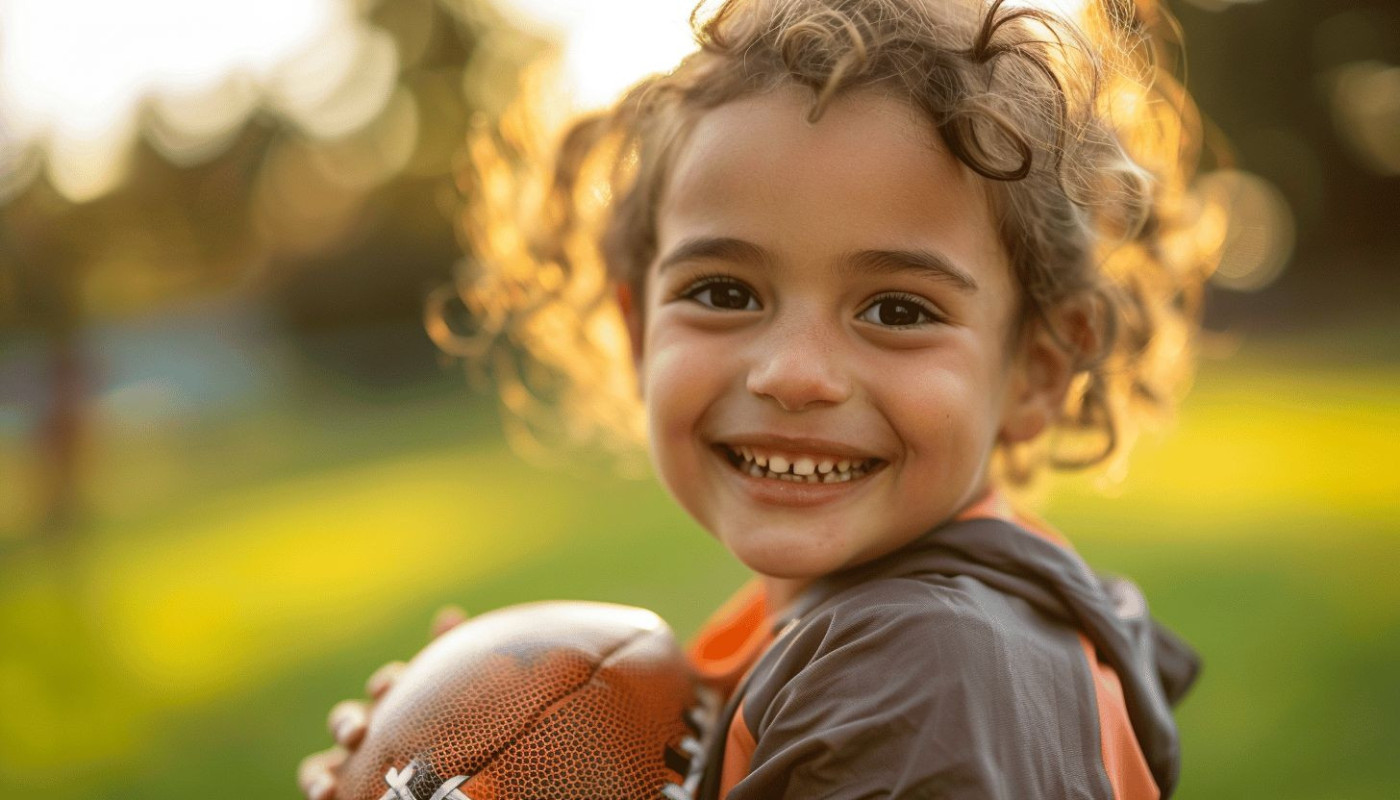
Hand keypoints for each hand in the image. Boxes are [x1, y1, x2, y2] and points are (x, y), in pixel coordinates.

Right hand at [296, 605, 468, 799]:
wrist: (445, 784)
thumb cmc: (449, 738)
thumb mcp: (451, 701)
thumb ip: (449, 663)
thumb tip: (448, 614)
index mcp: (397, 706)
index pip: (387, 687)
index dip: (386, 683)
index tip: (390, 686)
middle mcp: (368, 733)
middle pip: (346, 720)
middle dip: (347, 722)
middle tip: (356, 732)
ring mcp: (348, 765)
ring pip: (320, 765)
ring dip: (319, 772)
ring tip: (326, 785)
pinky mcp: (337, 788)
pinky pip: (317, 787)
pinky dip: (316, 789)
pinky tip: (325, 795)